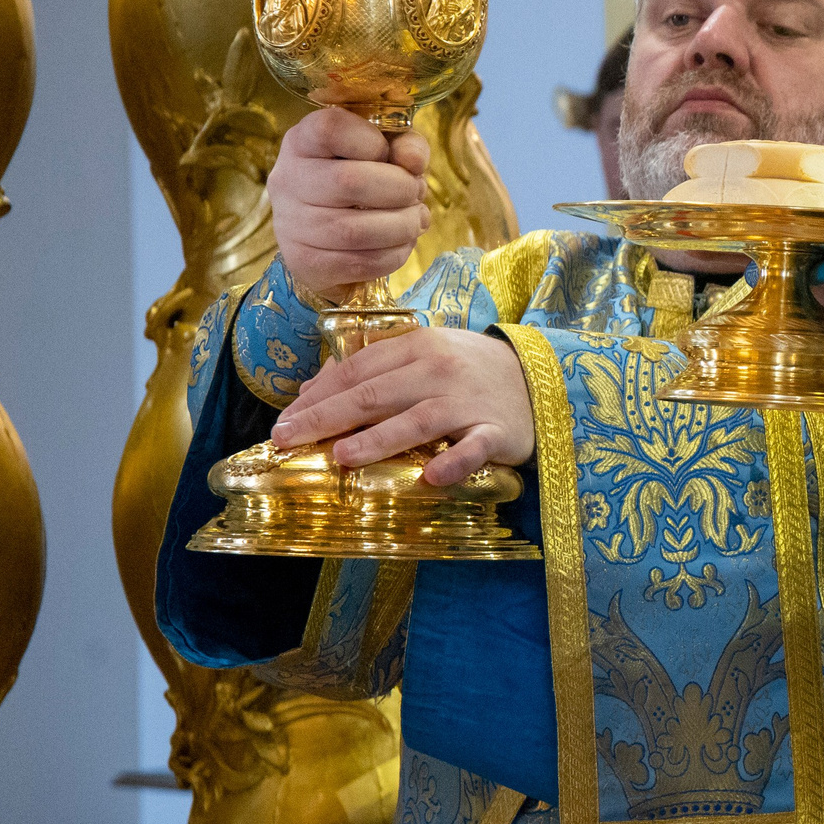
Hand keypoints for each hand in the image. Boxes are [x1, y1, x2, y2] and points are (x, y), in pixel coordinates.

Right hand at [266, 106, 432, 297]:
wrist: (333, 230)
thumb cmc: (364, 173)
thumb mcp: (388, 146)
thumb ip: (406, 144)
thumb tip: (412, 162)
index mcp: (303, 140)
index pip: (331, 129)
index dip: (373, 142)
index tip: (389, 154)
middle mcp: (288, 179)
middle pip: (349, 182)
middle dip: (400, 189)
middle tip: (416, 192)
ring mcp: (289, 223)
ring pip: (354, 231)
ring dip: (402, 227)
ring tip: (416, 219)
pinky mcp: (303, 261)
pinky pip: (357, 263)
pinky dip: (393, 255)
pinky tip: (402, 243)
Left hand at [272, 327, 535, 485]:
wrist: (539, 377)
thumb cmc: (469, 369)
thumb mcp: (423, 354)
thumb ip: (374, 366)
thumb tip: (313, 387)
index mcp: (417, 346)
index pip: (357, 370)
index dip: (317, 396)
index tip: (284, 420)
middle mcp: (439, 371)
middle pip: (375, 395)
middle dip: (326, 418)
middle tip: (287, 440)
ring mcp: (468, 402)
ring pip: (417, 421)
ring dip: (378, 440)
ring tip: (341, 458)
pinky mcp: (496, 432)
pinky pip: (473, 449)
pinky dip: (454, 462)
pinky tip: (432, 477)